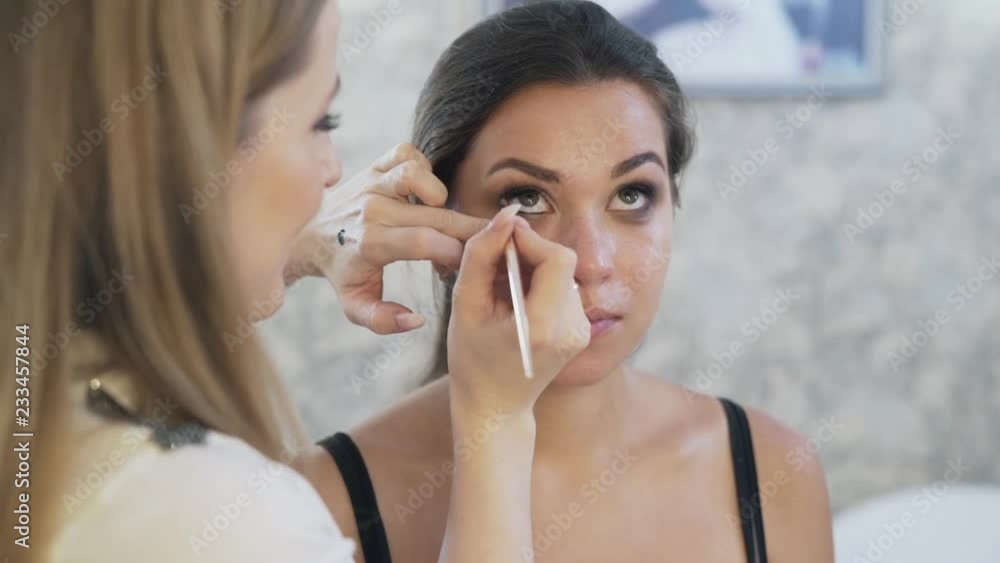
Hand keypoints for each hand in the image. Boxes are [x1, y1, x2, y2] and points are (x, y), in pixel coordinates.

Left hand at [285, 144, 488, 334]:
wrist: (309, 235)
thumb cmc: (341, 271)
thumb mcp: (355, 305)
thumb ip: (383, 320)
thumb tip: (417, 320)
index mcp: (370, 243)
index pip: (423, 242)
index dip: (455, 252)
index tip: (468, 264)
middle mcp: (372, 210)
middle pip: (434, 214)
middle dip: (467, 229)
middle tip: (487, 240)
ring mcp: (373, 184)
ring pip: (418, 175)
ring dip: (440, 195)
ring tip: (441, 215)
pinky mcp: (375, 166)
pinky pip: (407, 154)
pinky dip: (423, 167)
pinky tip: (424, 190)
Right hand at [447, 204, 589, 415]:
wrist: (495, 406)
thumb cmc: (472, 360)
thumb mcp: (465, 305)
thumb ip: (481, 255)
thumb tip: (506, 215)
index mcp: (544, 328)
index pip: (557, 259)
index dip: (530, 240)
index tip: (501, 238)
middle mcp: (573, 329)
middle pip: (561, 263)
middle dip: (528, 254)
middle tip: (494, 266)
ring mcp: (582, 331)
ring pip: (562, 273)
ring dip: (532, 269)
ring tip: (502, 290)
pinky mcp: (582, 330)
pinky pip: (563, 288)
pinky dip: (540, 285)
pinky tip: (517, 302)